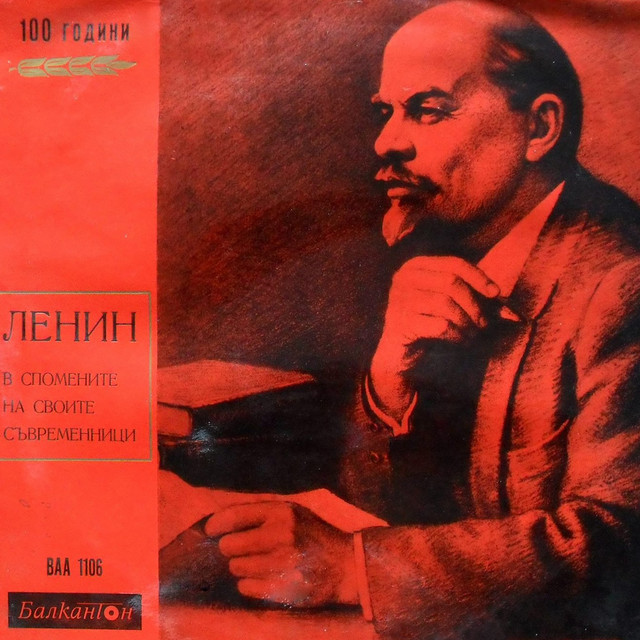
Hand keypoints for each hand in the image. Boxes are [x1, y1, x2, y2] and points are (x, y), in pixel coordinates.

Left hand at [204, 501, 357, 606]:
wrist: (345, 565)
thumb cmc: (312, 534)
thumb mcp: (292, 511)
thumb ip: (260, 511)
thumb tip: (220, 517)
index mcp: (282, 512)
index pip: (234, 516)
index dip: (216, 524)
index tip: (211, 530)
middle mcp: (281, 536)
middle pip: (229, 546)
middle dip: (231, 548)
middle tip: (242, 549)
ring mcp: (283, 564)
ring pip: (236, 568)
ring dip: (242, 567)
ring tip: (260, 563)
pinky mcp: (284, 589)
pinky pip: (246, 588)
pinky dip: (249, 584)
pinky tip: (265, 577)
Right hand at [370, 256, 499, 418]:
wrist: (400, 354)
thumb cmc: (429, 325)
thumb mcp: (453, 307)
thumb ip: (478, 302)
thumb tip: (513, 310)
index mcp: (417, 266)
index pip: (453, 263)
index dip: (479, 277)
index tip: (496, 294)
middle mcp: (404, 278)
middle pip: (450, 282)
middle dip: (474, 304)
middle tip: (484, 323)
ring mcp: (399, 299)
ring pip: (445, 303)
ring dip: (467, 322)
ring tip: (473, 334)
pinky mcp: (400, 322)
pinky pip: (439, 325)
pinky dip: (457, 335)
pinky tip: (461, 341)